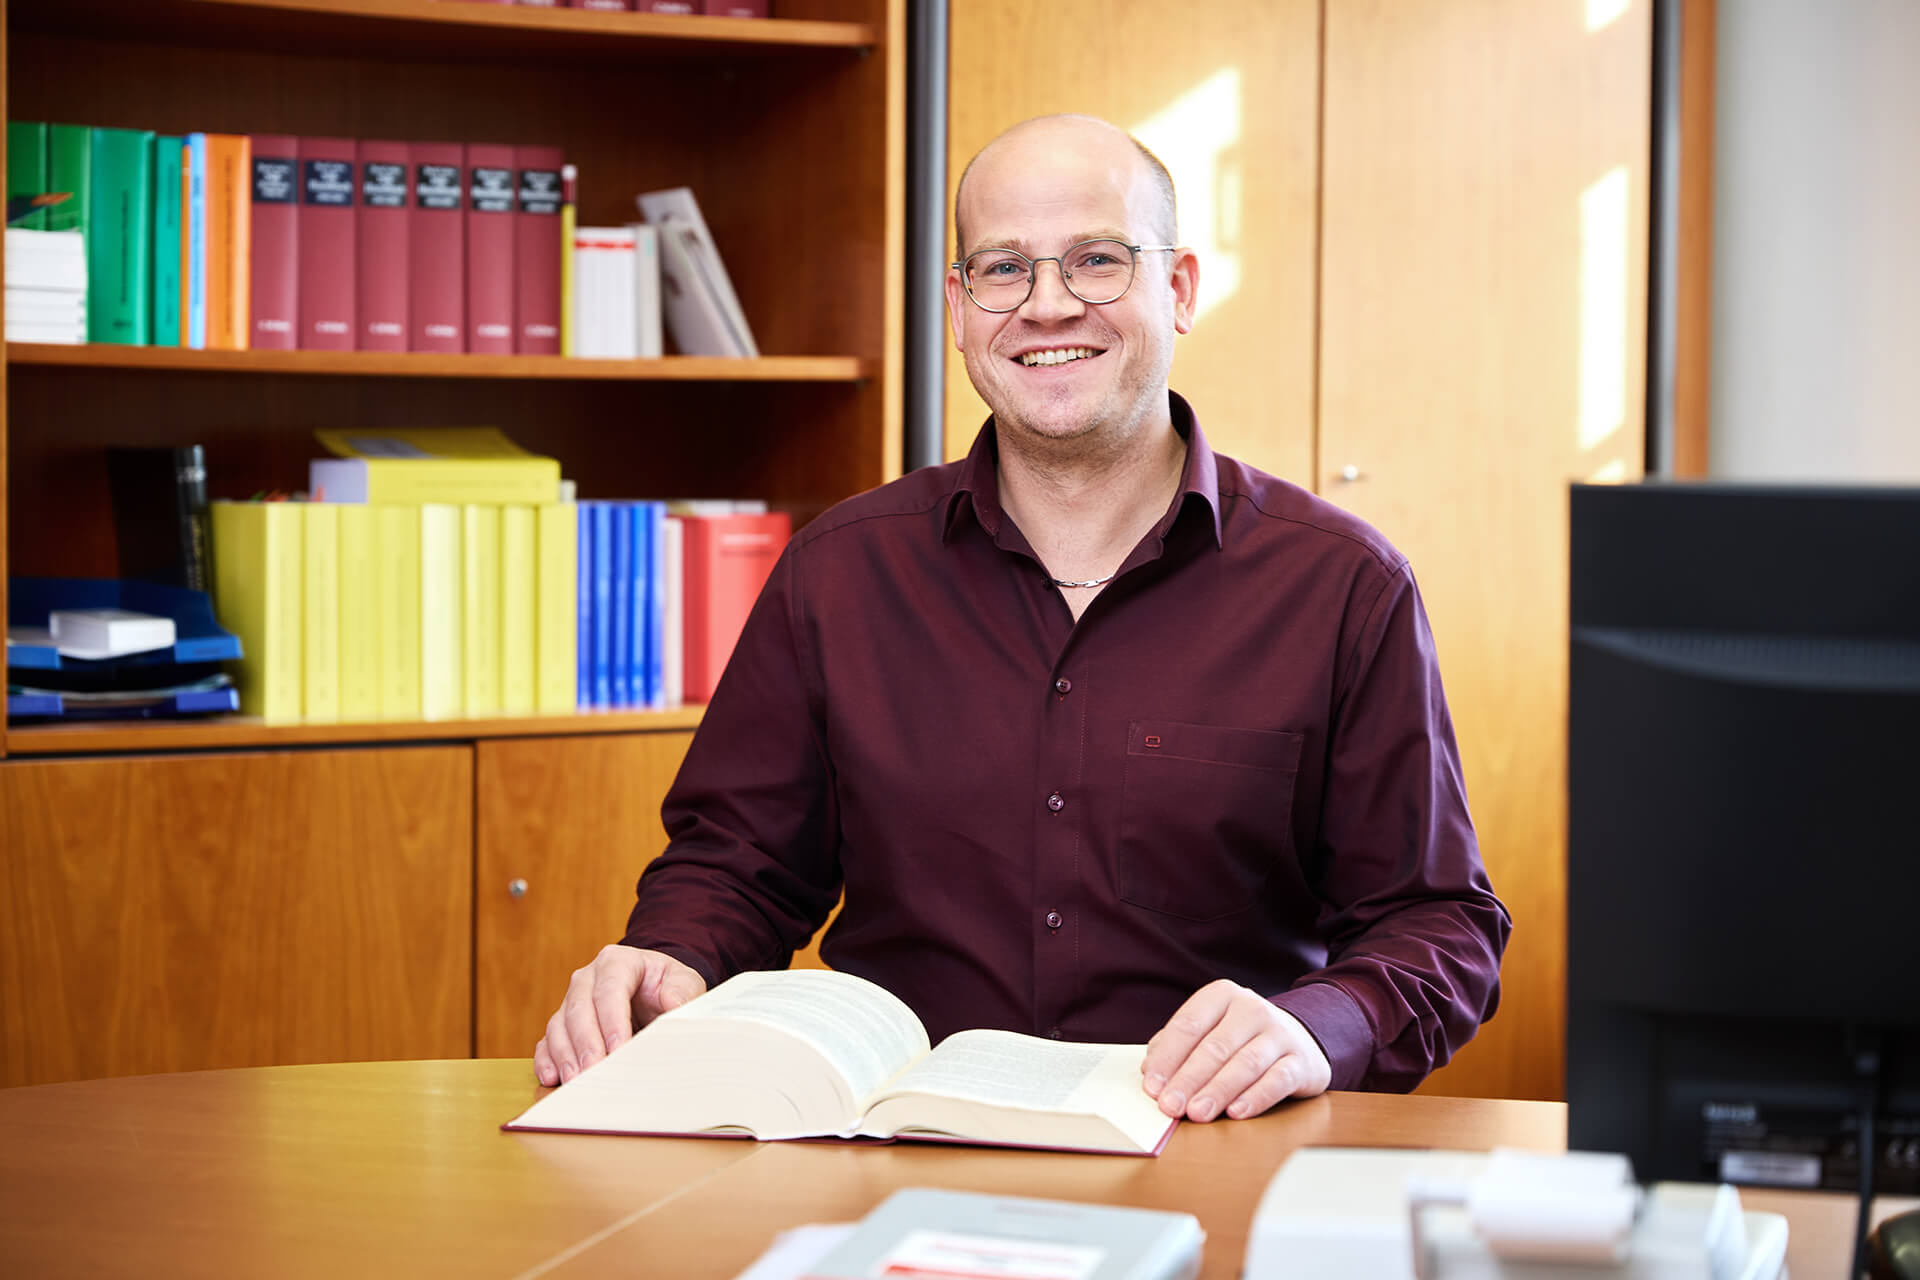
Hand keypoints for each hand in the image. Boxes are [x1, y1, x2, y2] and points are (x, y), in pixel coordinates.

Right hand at [532, 944, 706, 1085]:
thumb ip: (682, 990)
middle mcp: (587, 978)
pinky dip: (546, 1059)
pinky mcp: (562, 1024)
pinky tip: (551, 1077)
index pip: (610, 988)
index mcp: (617, 961)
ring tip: (574, 1081)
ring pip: (559, 1026)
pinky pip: (547, 1041)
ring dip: (565, 1055)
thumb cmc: (667, 986)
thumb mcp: (686, 981)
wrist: (652, 992)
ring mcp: (571, 1001)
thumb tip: (672, 1004)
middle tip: (594, 1071)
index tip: (619, 1047)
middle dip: (587, 1043)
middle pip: (580, 1009)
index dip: (612, 1019)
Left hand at [1141, 979, 1331, 1121]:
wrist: (1298, 1039)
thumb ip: (1176, 1047)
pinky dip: (1256, 1097)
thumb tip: (1150, 1071)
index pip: (1188, 1025)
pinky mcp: (1301, 1061)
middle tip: (1170, 1106)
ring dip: (1218, 1091)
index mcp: (1221, 995)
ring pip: (1245, 1064)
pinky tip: (1236, 1112)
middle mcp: (1252, 1008)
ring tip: (1197, 1113)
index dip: (1167, 1058)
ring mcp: (1280, 1033)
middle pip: (1214, 1047)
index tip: (1152, 1087)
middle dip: (1189, 1079)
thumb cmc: (1239, 1039)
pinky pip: (1277, 1080)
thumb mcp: (1207, 1031)